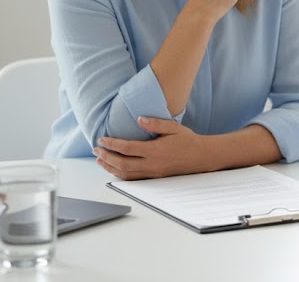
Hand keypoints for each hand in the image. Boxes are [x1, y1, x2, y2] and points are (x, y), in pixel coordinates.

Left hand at [93, 117, 210, 179]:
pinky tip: (114, 169)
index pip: (127, 148)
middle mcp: (152, 164)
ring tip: (100, 160)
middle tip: (96, 150)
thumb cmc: (188, 140)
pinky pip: (133, 179)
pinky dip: (120, 175)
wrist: (201, 156)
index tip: (101, 140)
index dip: (111, 144)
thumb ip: (155, 123)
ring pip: (125, 174)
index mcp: (155, 150)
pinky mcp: (154, 177)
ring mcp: (153, 173)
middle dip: (106, 157)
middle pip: (122, 163)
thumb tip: (139, 119)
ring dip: (110, 167)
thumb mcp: (173, 127)